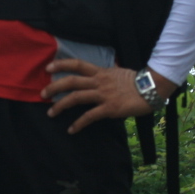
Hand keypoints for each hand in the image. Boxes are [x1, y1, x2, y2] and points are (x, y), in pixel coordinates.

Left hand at [42, 59, 175, 133]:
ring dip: (60, 105)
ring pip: (76, 97)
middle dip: (54, 87)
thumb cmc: (137, 82)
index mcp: (101, 72)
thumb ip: (106, 76)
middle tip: (42, 94)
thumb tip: (99, 77)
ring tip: (51, 113)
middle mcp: (99, 82)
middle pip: (71, 81)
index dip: (61, 64)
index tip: (48, 68)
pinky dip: (78, 123)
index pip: (78, 64)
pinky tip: (71, 129)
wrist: (152, 88)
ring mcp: (103, 94)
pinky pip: (89, 116)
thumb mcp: (118, 73)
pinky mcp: (109, 108)